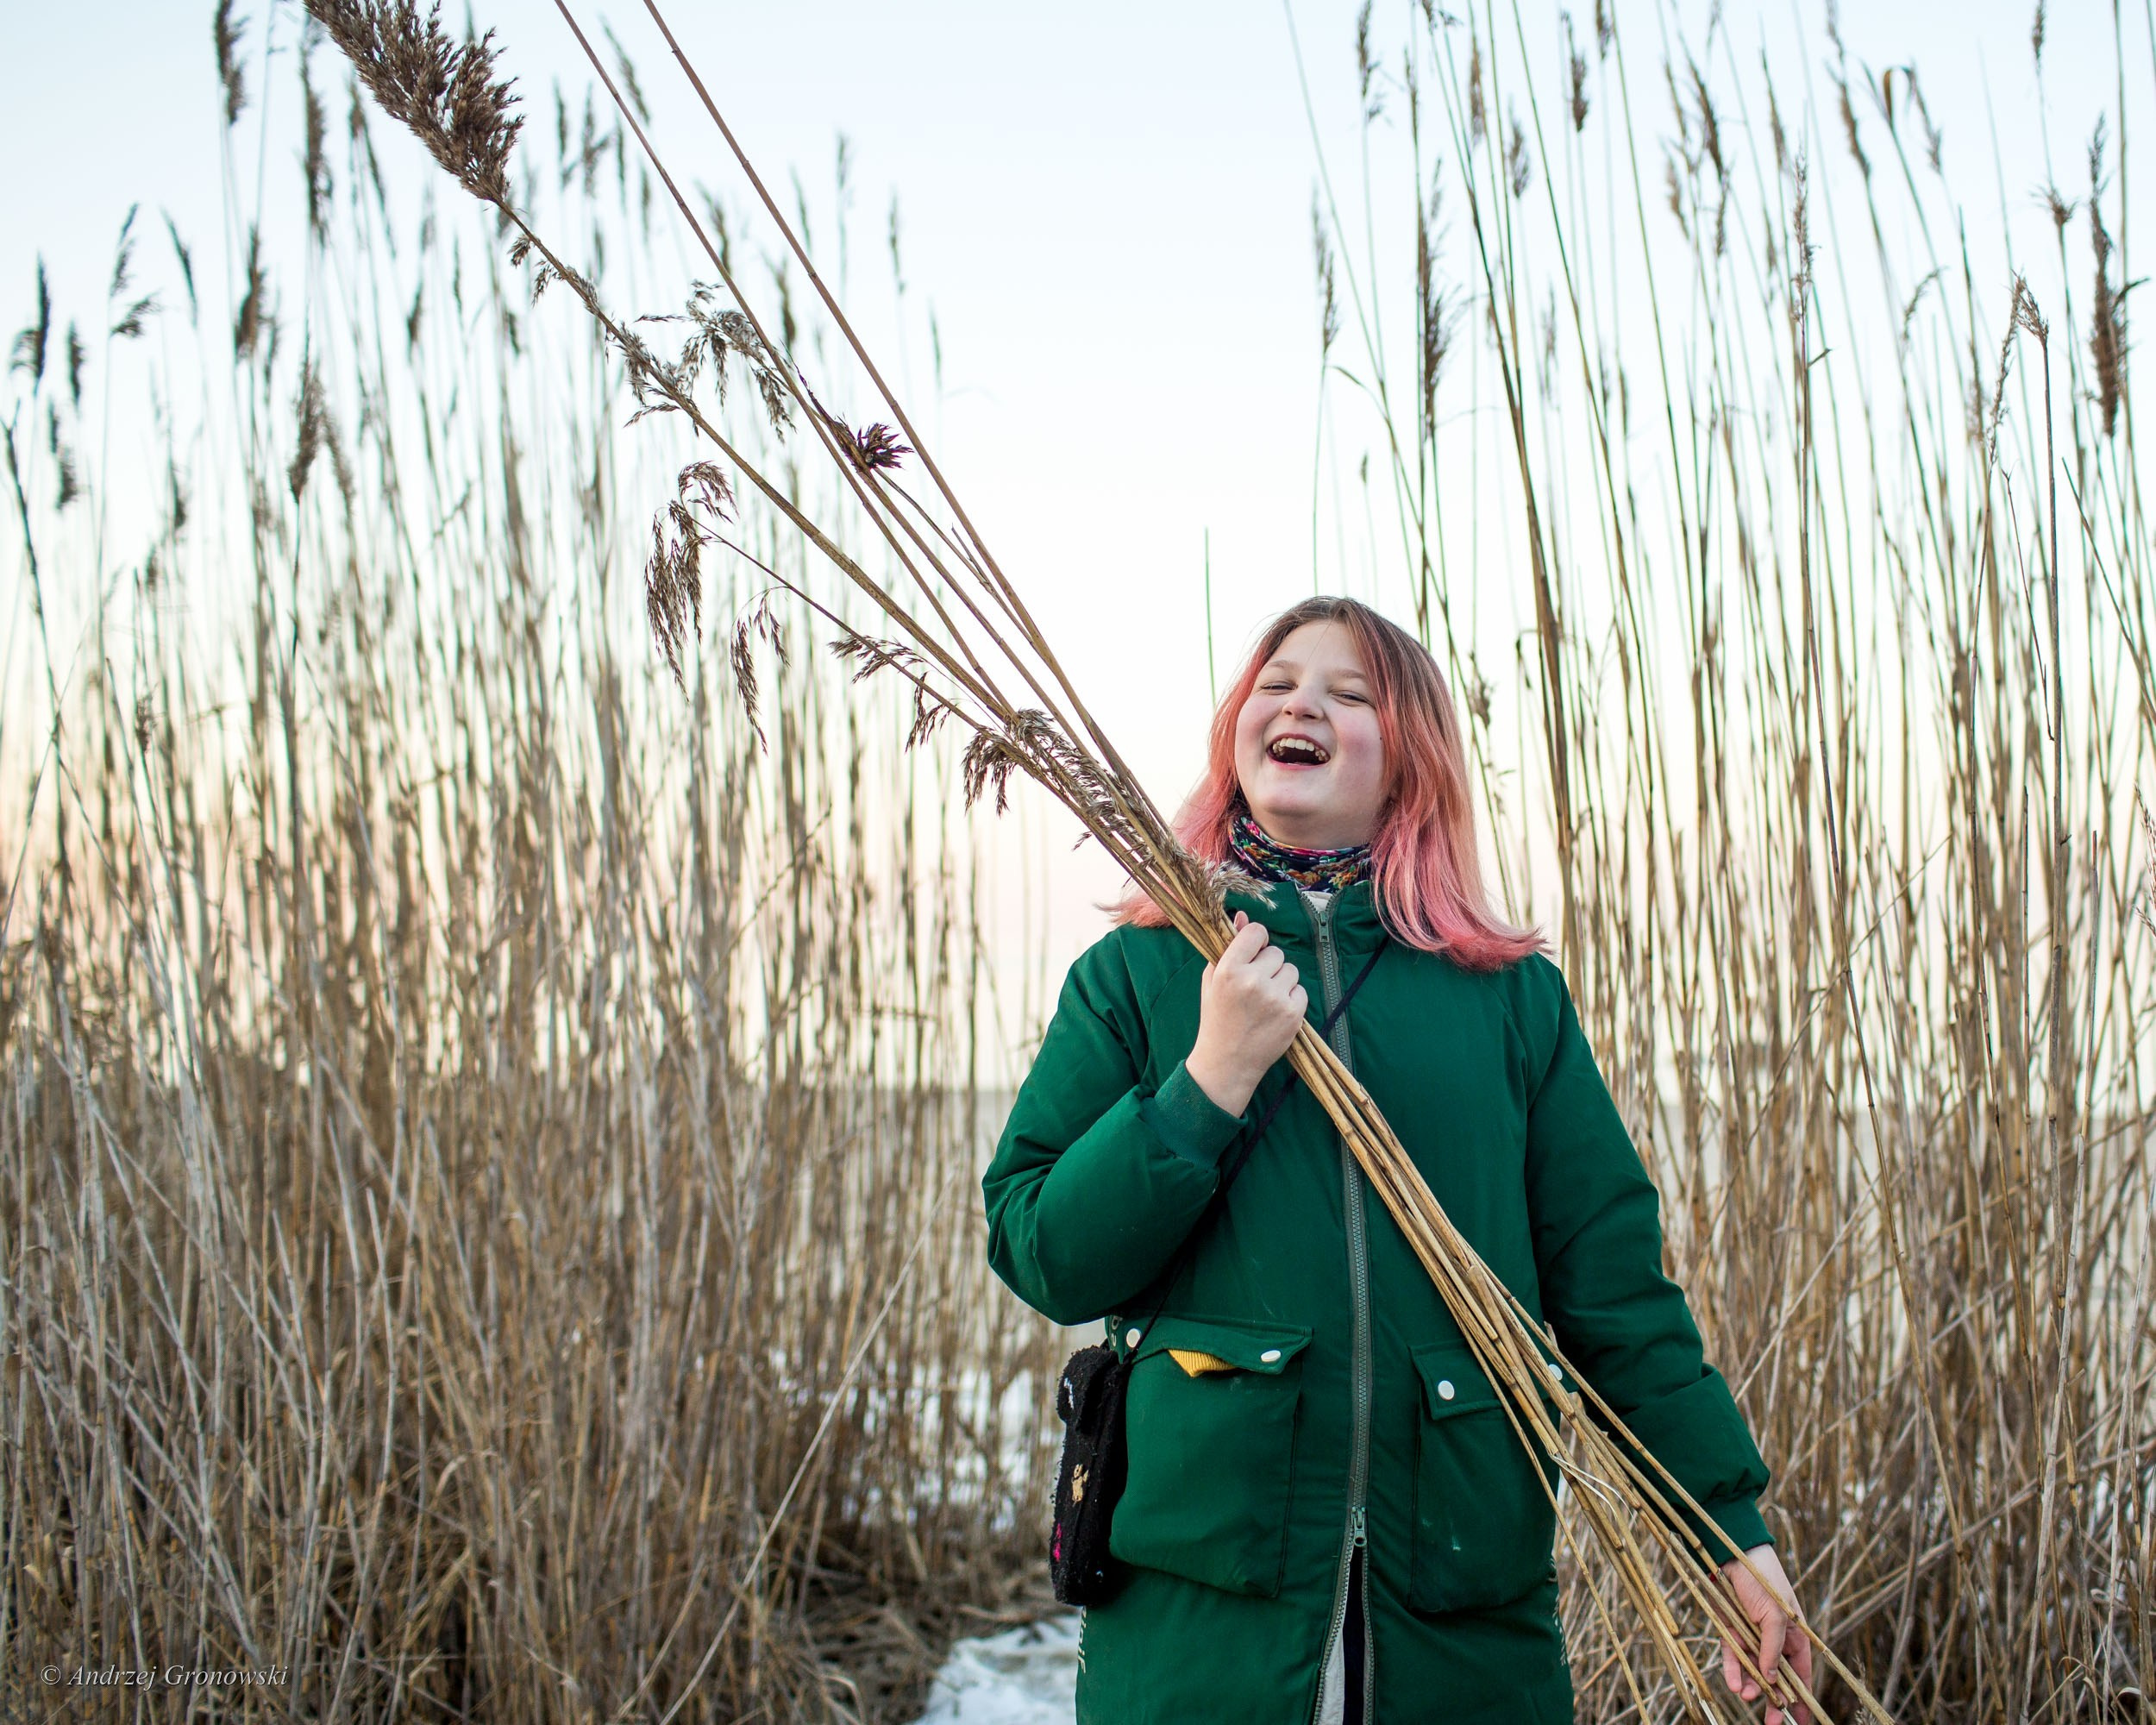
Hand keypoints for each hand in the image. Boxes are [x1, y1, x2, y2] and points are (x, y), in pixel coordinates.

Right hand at [1183, 912, 1307, 1116]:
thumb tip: (1242, 915)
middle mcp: (1252, 981)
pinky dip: (1291, 1000)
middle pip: (1276, 952)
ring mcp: (1275, 997)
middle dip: (1268, 966)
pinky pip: (1300, 991)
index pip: (1256, 932)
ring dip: (1281, 982)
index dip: (1256, 941)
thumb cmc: (1217, 1018)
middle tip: (1254, 987)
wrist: (1227, 1062)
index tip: (1252, 954)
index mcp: (1228, 969)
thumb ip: (1227, 947)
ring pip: (1291, 971)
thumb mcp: (1213, 981)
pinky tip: (1275, 1013)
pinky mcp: (1293, 1014)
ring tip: (1265, 1001)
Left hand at [1719, 1544, 1811, 1724]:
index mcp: (1795, 1638)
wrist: (1732, 1554)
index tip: (1803, 1722)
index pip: (1802, 1675)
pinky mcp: (1731, 1631)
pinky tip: (1734, 1684)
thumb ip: (1773, 1647)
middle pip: (1777, 1679)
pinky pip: (1733, 1657)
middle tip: (1772, 1723)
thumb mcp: (1776, 1614)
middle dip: (1776, 1701)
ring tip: (1746, 1696)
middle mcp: (1774, 1641)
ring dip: (1752, 1686)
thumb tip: (1773, 1679)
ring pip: (1753, 1671)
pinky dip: (1733, 1671)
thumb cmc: (1763, 1580)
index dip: (1803, 1699)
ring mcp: (1752, 1637)